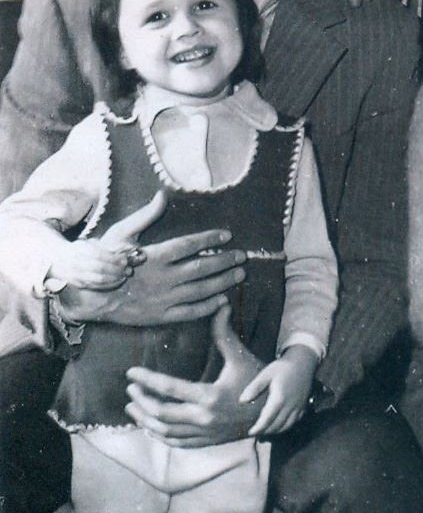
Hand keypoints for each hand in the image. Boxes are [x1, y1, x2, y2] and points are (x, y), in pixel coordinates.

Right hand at [51, 237, 128, 290]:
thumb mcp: (89, 243)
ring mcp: (77, 275)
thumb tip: (123, 248)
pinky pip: (96, 286)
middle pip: (99, 268)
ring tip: (125, 275)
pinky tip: (118, 281)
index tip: (124, 259)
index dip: (113, 258)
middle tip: (128, 269)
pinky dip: (109, 285)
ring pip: (98, 279)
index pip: (99, 255)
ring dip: (115, 278)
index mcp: (79, 250)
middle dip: (116, 269)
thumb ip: (105, 246)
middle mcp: (77, 263)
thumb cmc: (79, 250)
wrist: (58, 260)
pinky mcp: (79, 284)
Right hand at [59, 191, 246, 325]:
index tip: (227, 234)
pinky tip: (222, 300)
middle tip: (242, 256)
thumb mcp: (120, 234)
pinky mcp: (161, 316)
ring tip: (239, 274)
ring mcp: (163, 298)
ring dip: (223, 282)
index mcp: (154, 256)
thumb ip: (145, 216)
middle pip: (201, 267)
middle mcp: (163, 278)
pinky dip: (207, 307)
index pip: (189, 245)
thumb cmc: (104, 261)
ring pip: (200, 290)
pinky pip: (189, 312)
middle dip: (225, 261)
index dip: (210, 238)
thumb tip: (162, 197)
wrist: (90, 296)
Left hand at [124, 304, 266, 445]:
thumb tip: (220, 304)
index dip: (147, 380)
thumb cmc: (256, 381)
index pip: (169, 388)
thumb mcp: (240, 356)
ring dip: (145, 420)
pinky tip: (150, 425)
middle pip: (162, 413)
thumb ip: (224, 333)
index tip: (131, 373)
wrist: (271, 411)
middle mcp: (205, 418)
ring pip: (165, 432)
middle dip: (142, 401)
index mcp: (210, 396)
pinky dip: (160, 435)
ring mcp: (205, 433)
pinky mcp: (207, 441)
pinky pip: (176, 443)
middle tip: (130, 389)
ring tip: (133, 407)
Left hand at [240, 344, 317, 436]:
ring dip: (275, 431)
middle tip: (255, 433)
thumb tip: (241, 400)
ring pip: (286, 426)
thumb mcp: (266, 374)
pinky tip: (278, 426)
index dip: (258, 428)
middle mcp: (290, 406)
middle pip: (276, 426)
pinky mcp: (303, 407)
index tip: (250, 432)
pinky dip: (285, 427)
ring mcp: (298, 408)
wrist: (303, 363)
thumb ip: (254, 387)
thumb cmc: (283, 367)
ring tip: (264, 432)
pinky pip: (294, 422)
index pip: (267, 419)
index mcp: (279, 398)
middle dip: (265, 432)